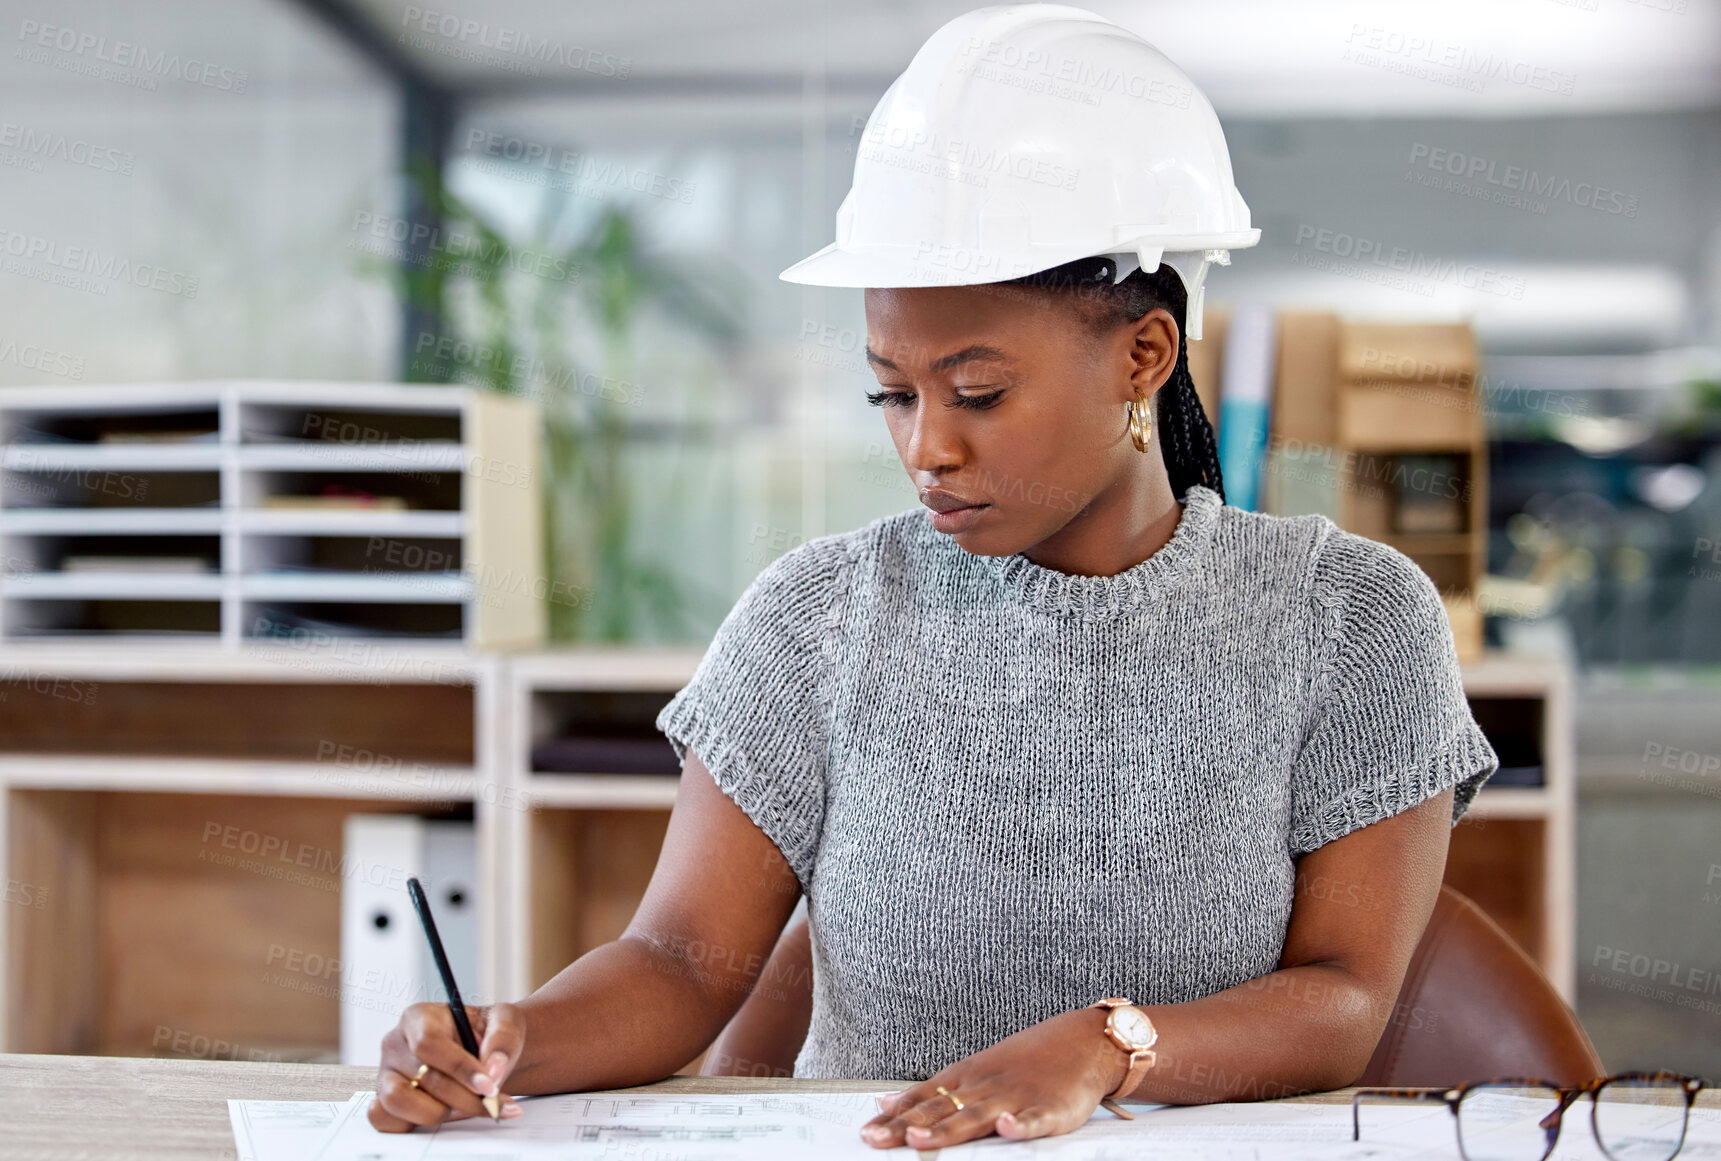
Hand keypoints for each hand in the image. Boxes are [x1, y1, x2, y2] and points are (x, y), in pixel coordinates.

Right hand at [368, 1002, 526, 1131]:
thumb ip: (503, 1039)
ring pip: (399, 1101)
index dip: (459, 1067)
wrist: (484, 1052)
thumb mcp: (506, 1021)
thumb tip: (492, 1071)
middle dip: (464, 1098)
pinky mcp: (385, 1101)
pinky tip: (446, 1115)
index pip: (429, 1042)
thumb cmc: (488, 1032)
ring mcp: (387, 1074)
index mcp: (419, 1017)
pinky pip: (386, 1120)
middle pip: (422, 1077)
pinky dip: (416, 1124)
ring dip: (440, 1112)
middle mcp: (396, 1044)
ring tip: (467, 1106)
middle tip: (493, 1105)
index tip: (488, 1086)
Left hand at [859, 1007, 1126, 1148]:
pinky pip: (1033, 1120)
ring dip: (948, 1129)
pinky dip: (1021, 1125)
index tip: (865, 1134)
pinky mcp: (1049, 1110)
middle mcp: (983, 1088)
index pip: (921, 1101)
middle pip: (939, 1111)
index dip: (893, 1119)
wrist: (1079, 1043)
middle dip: (907, 1127)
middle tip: (876, 1140)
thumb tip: (884, 1103)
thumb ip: (930, 1093)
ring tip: (920, 1140)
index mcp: (964, 1080)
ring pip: (977, 1117)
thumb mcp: (970, 1073)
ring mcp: (1015, 1098)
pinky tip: (1006, 1129)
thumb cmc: (1021, 1064)